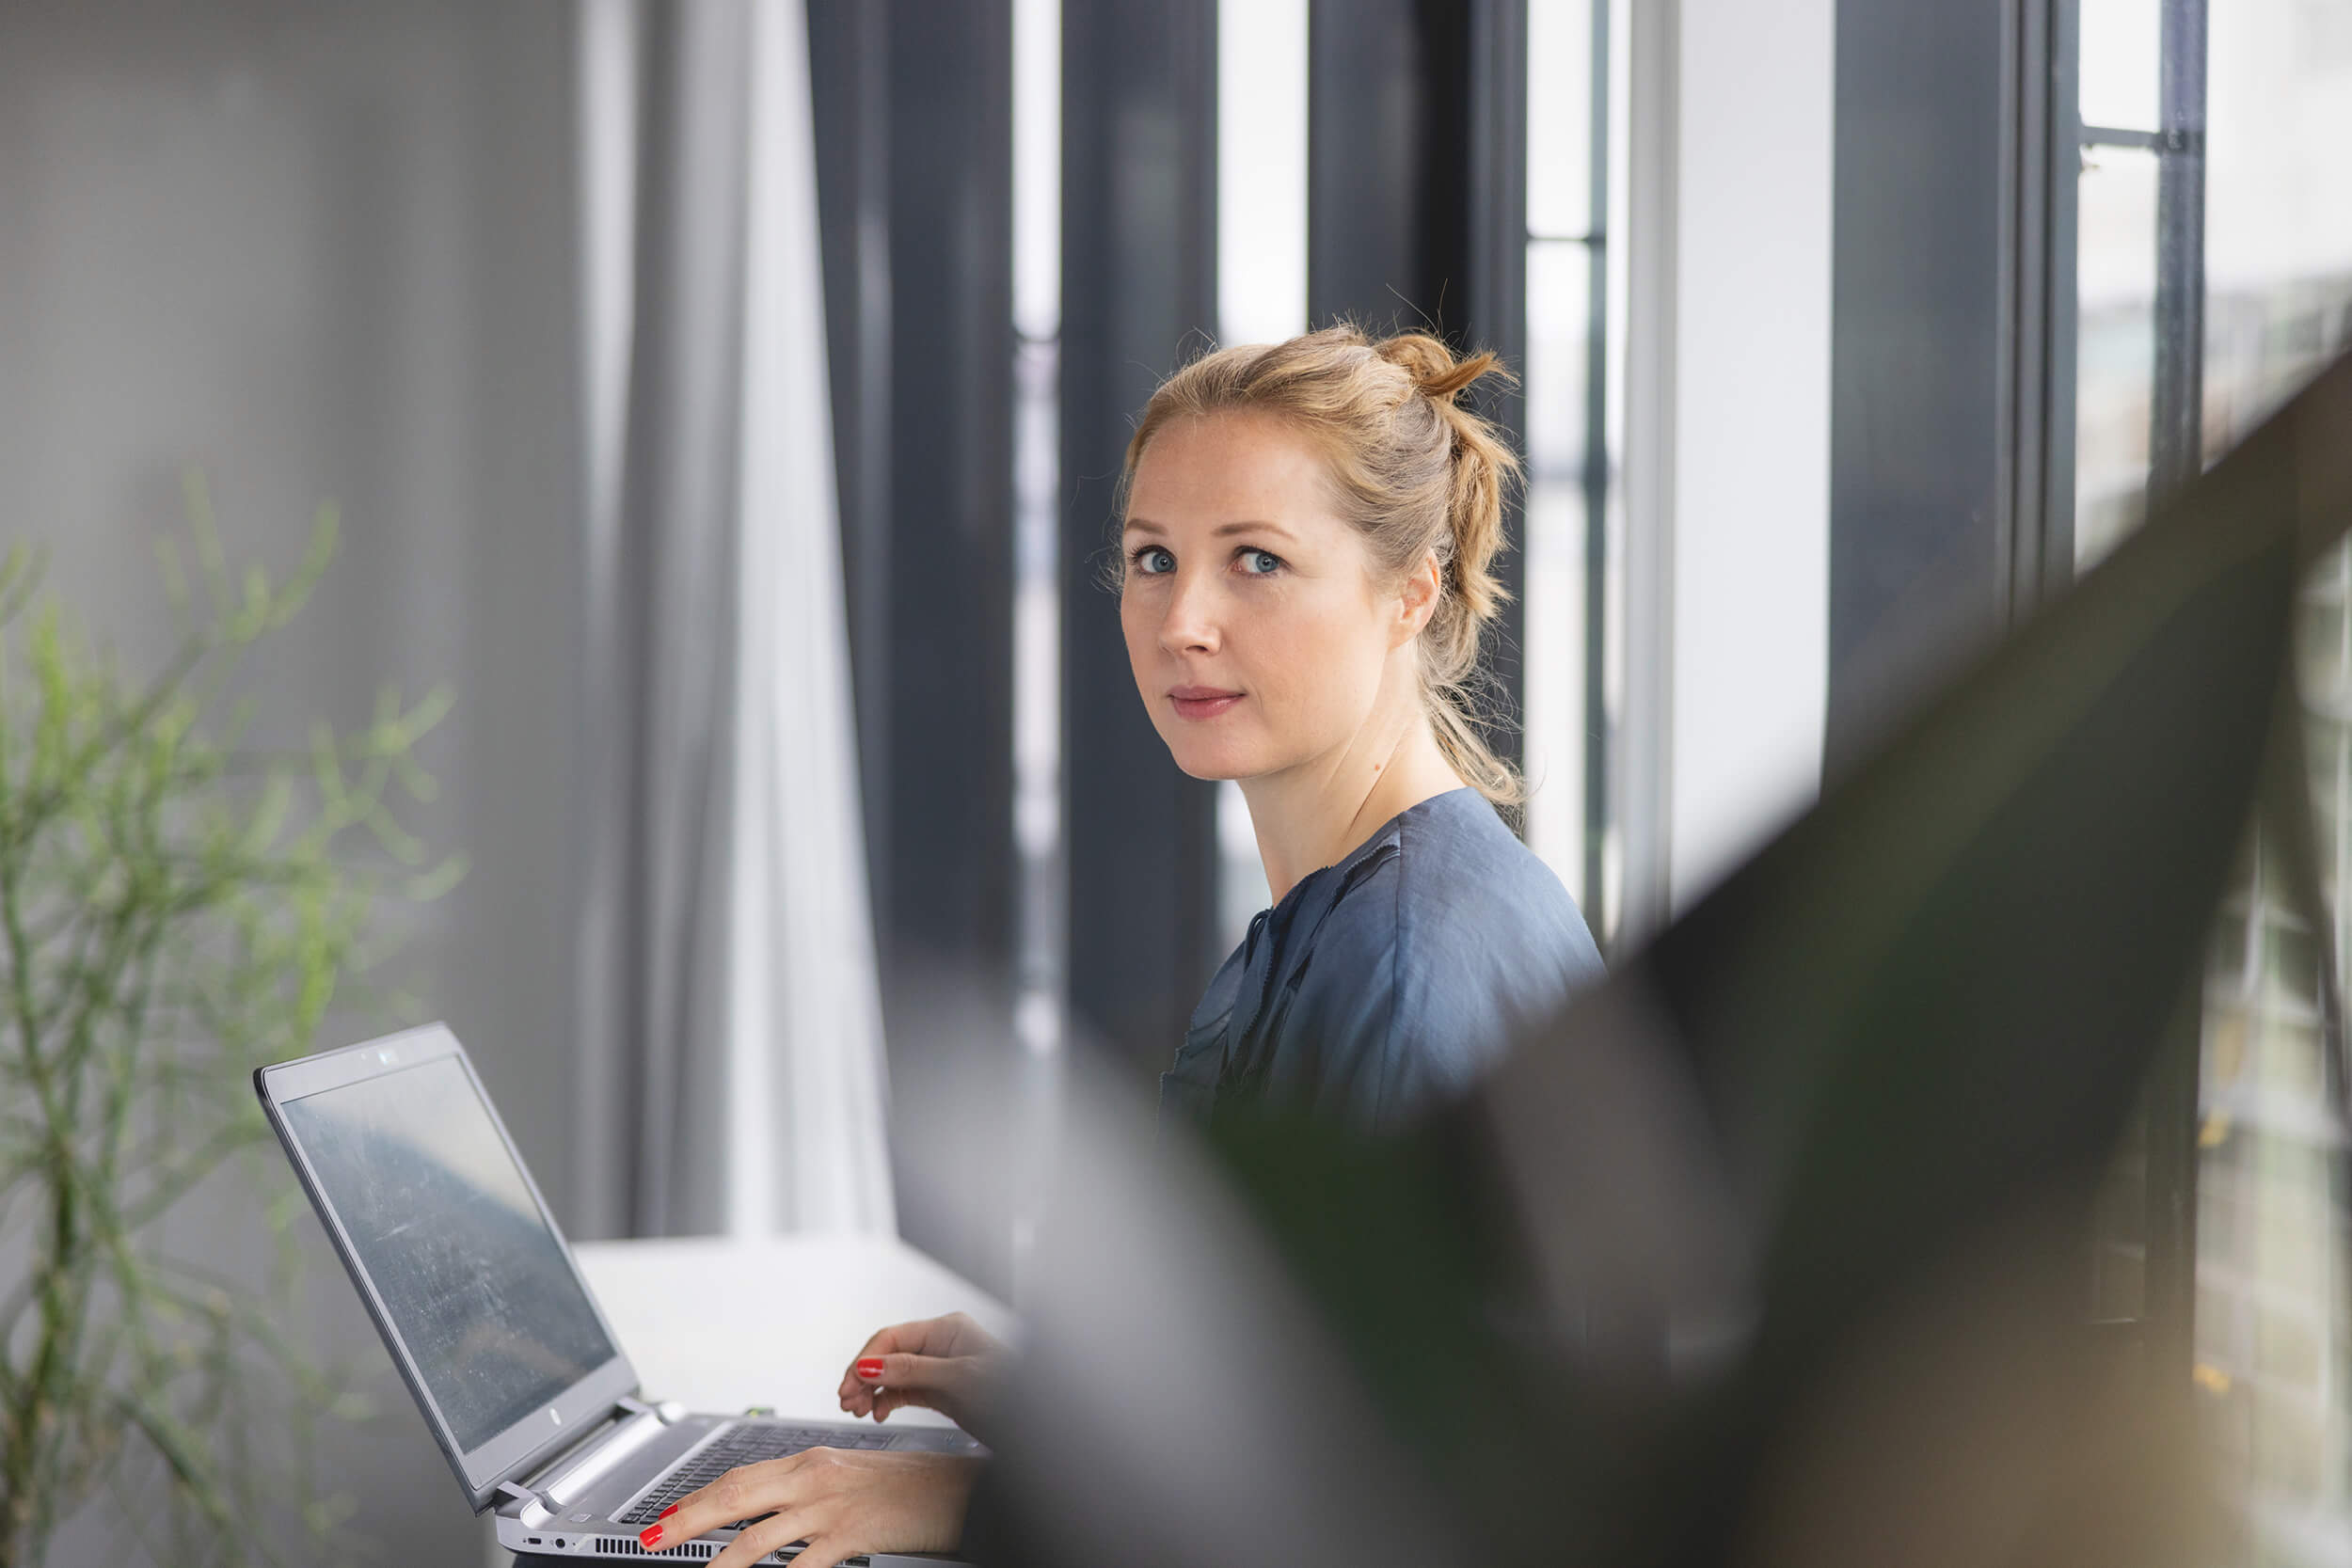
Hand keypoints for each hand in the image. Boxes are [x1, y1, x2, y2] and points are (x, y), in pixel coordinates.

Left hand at [638, 1447, 981, 1567]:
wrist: (959, 1488)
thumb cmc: (912, 1487)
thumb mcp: (854, 1478)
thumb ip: (812, 1491)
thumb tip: (774, 1511)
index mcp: (812, 1461)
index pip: (741, 1476)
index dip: (699, 1497)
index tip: (668, 1515)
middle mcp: (814, 1477)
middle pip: (734, 1496)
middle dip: (686, 1520)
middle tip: (650, 1537)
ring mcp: (829, 1507)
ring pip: (756, 1536)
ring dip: (718, 1563)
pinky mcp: (849, 1535)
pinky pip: (798, 1567)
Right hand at [835, 1311, 1007, 1433]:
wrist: (1031, 1424)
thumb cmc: (1009, 1391)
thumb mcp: (960, 1378)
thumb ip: (913, 1370)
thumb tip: (871, 1364)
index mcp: (946, 1329)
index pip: (893, 1337)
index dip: (867, 1359)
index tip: (850, 1382)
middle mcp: (939, 1345)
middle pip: (888, 1355)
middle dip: (864, 1376)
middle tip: (846, 1400)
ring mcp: (938, 1368)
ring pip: (892, 1374)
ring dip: (871, 1390)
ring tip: (857, 1410)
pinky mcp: (938, 1390)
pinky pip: (903, 1391)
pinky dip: (886, 1401)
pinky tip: (877, 1413)